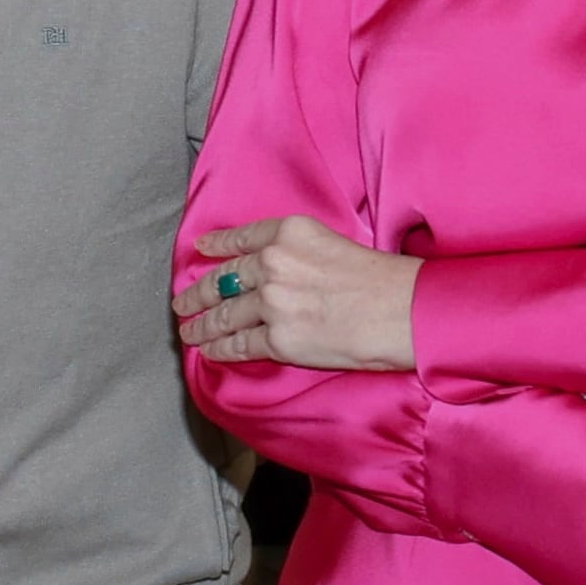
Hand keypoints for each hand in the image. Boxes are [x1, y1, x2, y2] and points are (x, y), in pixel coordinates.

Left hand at [175, 216, 421, 369]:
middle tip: (182, 301)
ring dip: (202, 324)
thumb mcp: (334, 243)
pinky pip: (238, 345)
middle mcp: (274, 263)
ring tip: (189, 330)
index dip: (216, 245)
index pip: (242, 238)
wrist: (404, 311)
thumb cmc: (383, 280)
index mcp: (289, 233)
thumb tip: (276, 272)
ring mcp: (273, 302)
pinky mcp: (279, 339)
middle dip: (197, 293)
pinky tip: (209, 351)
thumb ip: (299, 252)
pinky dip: (219, 349)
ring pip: (225, 314)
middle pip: (224, 279)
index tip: (201, 250)